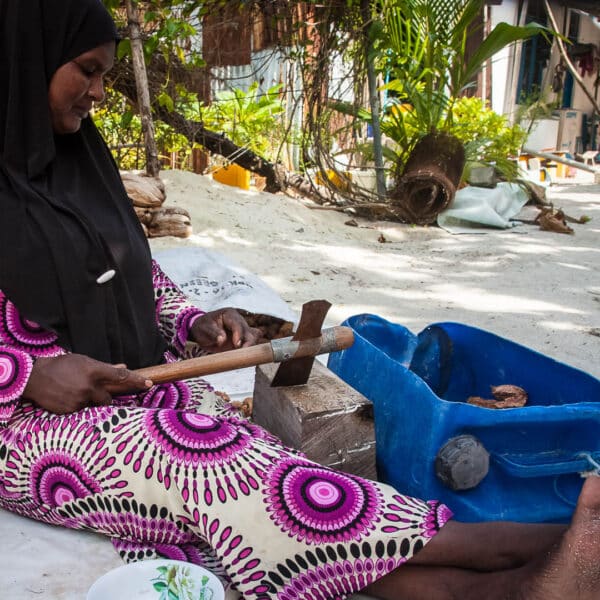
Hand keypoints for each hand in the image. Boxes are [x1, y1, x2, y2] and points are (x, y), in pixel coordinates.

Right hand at [23, 354, 152, 414]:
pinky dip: (77, 406)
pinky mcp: (70, 411)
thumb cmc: (61, 365)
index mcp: (93, 371)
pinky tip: (65, 397)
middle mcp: (88, 387)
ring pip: (93, 405)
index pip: (121, 376)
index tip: (149, 383)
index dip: (136, 380)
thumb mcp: (83, 361)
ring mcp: (79, 400)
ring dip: (88, 401)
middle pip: (108, 398)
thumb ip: (104, 367)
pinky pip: (80, 412)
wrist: (34, 377)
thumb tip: (124, 366)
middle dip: (104, 398)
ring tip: (72, 391)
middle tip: (91, 392)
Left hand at [189, 308, 260, 352]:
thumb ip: (214, 333)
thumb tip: (222, 340)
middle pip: (248, 331)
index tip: (236, 345)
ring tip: (242, 355)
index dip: (238, 335)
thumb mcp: (204, 329)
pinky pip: (252, 341)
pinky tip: (244, 355)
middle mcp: (239, 320)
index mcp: (229, 314)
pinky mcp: (243, 338)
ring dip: (250, 345)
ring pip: (253, 336)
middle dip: (247, 342)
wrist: (201, 331)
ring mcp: (242, 329)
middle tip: (241, 352)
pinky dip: (250, 348)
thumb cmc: (202, 327)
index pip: (238, 324)